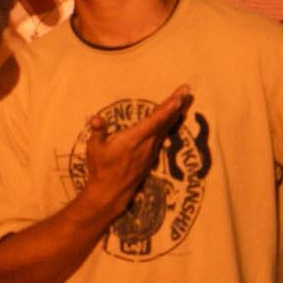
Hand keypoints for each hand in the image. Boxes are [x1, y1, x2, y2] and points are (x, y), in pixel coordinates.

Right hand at [80, 85, 190, 216]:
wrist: (110, 192)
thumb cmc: (101, 169)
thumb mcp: (94, 148)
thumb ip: (98, 131)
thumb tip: (95, 118)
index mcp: (134, 139)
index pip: (155, 121)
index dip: (167, 108)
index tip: (179, 97)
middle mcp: (146, 144)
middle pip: (165, 121)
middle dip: (176, 105)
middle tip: (187, 90)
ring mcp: (150, 151)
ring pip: (166, 128)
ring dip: (175, 113)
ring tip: (184, 101)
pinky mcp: (150, 156)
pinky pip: (163, 136)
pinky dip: (170, 124)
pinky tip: (174, 120)